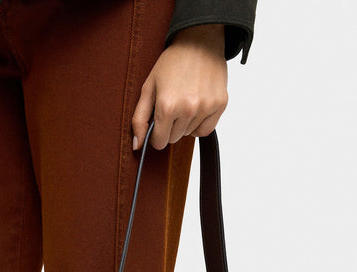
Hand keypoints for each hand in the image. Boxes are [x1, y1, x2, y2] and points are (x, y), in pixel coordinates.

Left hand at [132, 24, 227, 150]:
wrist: (199, 40)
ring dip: (185, 124)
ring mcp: (206, 108)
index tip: (158, 123)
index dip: (156, 134)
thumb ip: (139, 119)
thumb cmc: (172, 62)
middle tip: (172, 105)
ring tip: (185, 100)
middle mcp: (188, 109)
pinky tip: (196, 108)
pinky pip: (206, 130)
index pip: (159, 142)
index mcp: (167, 106)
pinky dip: (199, 124)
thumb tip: (137, 146)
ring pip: (189, 134)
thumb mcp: (148, 88)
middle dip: (170, 127)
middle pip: (174, 139)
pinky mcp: (220, 105)